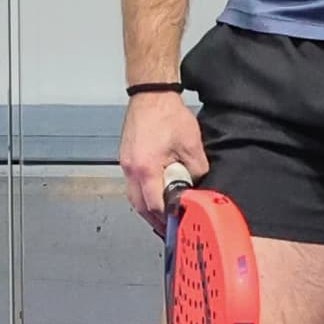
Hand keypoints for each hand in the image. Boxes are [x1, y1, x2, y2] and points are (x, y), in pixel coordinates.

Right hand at [120, 92, 205, 230]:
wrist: (151, 94)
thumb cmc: (167, 114)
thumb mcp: (191, 145)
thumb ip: (197, 169)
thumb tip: (197, 184)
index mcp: (146, 168)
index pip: (155, 204)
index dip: (167, 216)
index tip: (178, 223)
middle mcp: (131, 168)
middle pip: (139, 205)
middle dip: (154, 219)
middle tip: (168, 228)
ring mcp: (126, 163)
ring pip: (133, 195)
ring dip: (147, 207)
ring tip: (162, 216)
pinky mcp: (126, 157)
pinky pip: (133, 183)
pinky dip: (143, 193)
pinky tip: (154, 194)